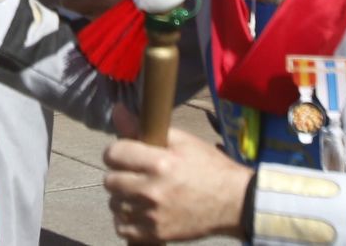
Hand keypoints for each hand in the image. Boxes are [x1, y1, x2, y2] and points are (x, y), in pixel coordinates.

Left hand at [104, 106, 251, 242]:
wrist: (235, 203)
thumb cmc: (209, 168)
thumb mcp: (182, 141)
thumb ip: (144, 128)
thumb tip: (117, 111)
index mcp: (159, 163)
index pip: (113, 154)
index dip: (117, 152)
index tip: (126, 155)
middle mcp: (153, 190)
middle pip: (110, 181)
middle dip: (120, 175)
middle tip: (135, 175)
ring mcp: (153, 215)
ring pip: (115, 205)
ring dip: (123, 198)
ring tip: (140, 194)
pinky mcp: (157, 234)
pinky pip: (123, 229)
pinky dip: (127, 221)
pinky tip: (140, 212)